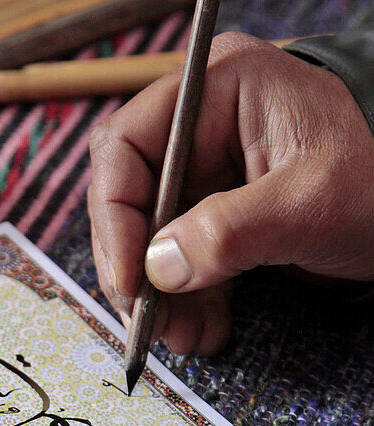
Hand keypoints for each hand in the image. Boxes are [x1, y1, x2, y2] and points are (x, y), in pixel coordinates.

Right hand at [87, 32, 373, 354]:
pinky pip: (184, 255)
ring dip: (161, 293)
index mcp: (218, 88)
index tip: (130, 280)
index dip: (115, 216)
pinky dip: (188, 297)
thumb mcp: (309, 203)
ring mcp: (210, 168)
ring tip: (184, 337)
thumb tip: (159, 268)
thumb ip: (230, 232)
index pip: (126, 146)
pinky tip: (204, 329)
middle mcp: (202, 124)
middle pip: (131, 196)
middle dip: (137, 265)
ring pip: (152, 234)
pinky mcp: (221, 209)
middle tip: (148, 319)